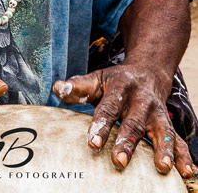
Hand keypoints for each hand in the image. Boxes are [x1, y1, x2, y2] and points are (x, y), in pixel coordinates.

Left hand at [53, 65, 193, 179]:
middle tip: (119, 161)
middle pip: (134, 122)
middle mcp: (141, 101)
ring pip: (161, 131)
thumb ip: (78, 86)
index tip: (92, 143)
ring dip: (163, 149)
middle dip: (127, 142)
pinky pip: (178, 140)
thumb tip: (57, 88)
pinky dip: (183, 155)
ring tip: (163, 167)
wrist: (147, 72)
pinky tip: (186, 171)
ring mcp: (157, 113)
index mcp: (120, 88)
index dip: (100, 125)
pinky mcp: (168, 124)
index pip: (108, 108)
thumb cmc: (115, 82)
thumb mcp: (97, 79)